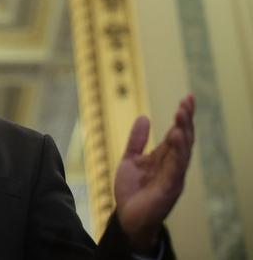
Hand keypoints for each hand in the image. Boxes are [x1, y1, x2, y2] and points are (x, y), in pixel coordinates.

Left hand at [114, 94, 194, 253]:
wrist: (127, 217)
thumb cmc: (132, 190)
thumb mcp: (130, 160)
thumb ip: (137, 140)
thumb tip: (144, 116)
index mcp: (165, 157)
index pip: (177, 133)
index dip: (182, 116)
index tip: (187, 98)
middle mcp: (173, 166)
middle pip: (184, 140)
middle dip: (186, 121)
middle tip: (186, 102)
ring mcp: (173, 178)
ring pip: (183, 153)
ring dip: (184, 134)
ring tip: (182, 115)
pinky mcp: (168, 189)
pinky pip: (176, 170)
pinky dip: (177, 154)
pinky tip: (177, 139)